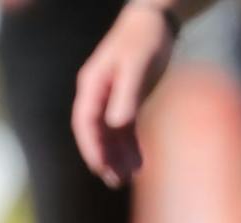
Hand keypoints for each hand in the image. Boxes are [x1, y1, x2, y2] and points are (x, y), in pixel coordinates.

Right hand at [71, 4, 176, 186]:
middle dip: (103, 158)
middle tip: (115, 181)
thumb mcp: (138, 67)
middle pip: (94, 133)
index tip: (99, 168)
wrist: (156, 23)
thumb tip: (115, 125)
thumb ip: (127, 95)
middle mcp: (97, 94)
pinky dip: (129, 147)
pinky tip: (139, 164)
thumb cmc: (145, 41)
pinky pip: (123, 130)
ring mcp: (110, 99)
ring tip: (127, 178)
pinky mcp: (125, 101)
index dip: (90, 146)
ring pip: (109, 135)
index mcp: (93, 85)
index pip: (85, 122)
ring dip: (117, 157)